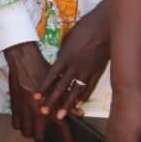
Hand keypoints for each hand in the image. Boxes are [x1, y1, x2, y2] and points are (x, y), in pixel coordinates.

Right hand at [5, 42, 66, 141]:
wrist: (24, 62)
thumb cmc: (43, 71)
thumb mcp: (59, 85)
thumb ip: (68, 101)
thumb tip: (79, 113)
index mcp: (51, 105)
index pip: (62, 126)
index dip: (67, 138)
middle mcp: (38, 111)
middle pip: (39, 136)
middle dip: (42, 140)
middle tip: (44, 139)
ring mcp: (25, 110)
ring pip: (26, 133)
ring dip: (30, 133)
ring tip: (33, 130)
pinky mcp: (14, 107)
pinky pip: (15, 124)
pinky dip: (19, 125)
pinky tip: (22, 122)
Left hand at [39, 3, 111, 120]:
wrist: (104, 26)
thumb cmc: (84, 28)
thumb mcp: (68, 40)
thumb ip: (63, 54)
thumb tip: (59, 63)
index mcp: (65, 57)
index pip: (51, 76)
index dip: (43, 88)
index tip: (36, 97)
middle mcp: (74, 66)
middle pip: (61, 87)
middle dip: (51, 100)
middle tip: (44, 112)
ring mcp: (87, 70)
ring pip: (75, 91)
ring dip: (67, 104)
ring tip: (61, 115)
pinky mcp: (98, 71)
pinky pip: (89, 87)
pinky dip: (83, 96)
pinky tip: (79, 104)